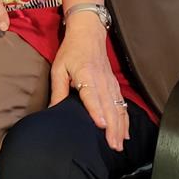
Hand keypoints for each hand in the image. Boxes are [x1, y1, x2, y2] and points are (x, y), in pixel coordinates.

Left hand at [50, 14, 129, 150]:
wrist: (87, 32)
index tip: (102, 125)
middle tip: (113, 146)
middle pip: (109, 106)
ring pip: (118, 107)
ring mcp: (110, 82)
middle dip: (112, 127)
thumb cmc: (71, 50)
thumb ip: (58, 90)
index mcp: (86, 74)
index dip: (97, 110)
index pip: (92, 95)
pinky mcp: (114, 84)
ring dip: (120, 126)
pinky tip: (125, 132)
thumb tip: (53, 110)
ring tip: (119, 144)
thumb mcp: (59, 67)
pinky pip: (121, 103)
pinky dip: (125, 118)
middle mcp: (101, 80)